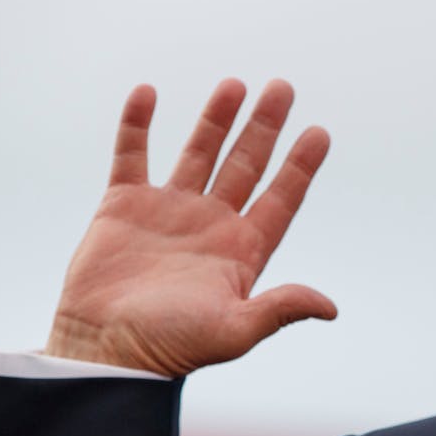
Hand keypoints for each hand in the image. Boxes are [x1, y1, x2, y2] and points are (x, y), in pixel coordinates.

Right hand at [46, 79, 335, 376]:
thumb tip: (330, 307)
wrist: (105, 351)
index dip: (300, 167)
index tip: (320, 133)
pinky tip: (147, 92)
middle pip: (246, 165)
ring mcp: (168, 211)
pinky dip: (137, 124)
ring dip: (215, 119)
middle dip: (264, 127)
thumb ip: (280, 310)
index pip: (281, 199)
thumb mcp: (233, 331)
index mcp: (242, 250)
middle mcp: (211, 224)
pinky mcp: (123, 206)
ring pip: (198, 152)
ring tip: (235, 84)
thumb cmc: (172, 348)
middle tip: (283, 87)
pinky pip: (131, 154)